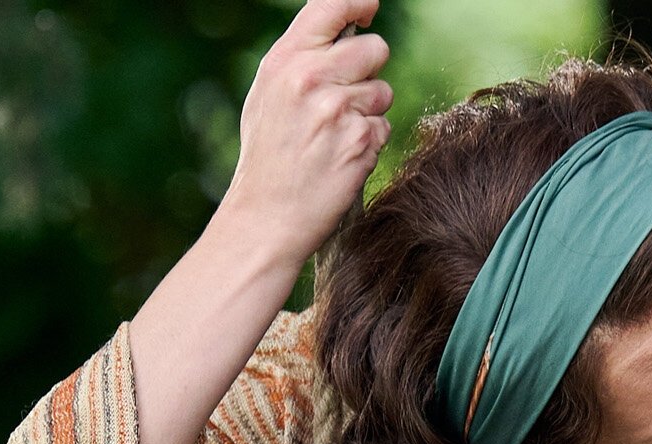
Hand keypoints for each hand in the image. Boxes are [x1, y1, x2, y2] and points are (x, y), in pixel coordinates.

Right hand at [219, 0, 392, 266]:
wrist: (267, 215)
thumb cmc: (270, 155)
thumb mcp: (270, 95)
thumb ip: (303, 60)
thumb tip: (348, 30)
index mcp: (284, 60)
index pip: (330, 7)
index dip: (358, 3)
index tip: (370, 8)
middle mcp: (310, 78)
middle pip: (375, 48)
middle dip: (368, 72)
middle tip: (343, 100)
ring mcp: (337, 109)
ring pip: (383, 91)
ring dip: (369, 112)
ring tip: (334, 136)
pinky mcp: (361, 140)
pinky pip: (384, 127)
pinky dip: (369, 142)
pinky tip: (342, 158)